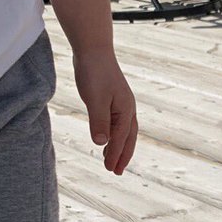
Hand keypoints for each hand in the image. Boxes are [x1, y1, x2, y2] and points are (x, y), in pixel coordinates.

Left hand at [73, 50, 136, 174]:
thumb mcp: (95, 99)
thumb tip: (101, 144)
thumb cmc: (95, 72)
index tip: (110, 170)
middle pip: (128, 138)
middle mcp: (127, 109)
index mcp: (126, 111)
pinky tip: (106, 138)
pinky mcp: (113, 99)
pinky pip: (117, 123)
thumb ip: (99, 122)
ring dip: (119, 147)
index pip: (121, 139)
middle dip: (123, 156)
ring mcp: (122, 104)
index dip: (116, 155)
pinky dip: (114, 135)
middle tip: (115, 171)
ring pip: (124, 131)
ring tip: (111, 160)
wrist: (94, 49)